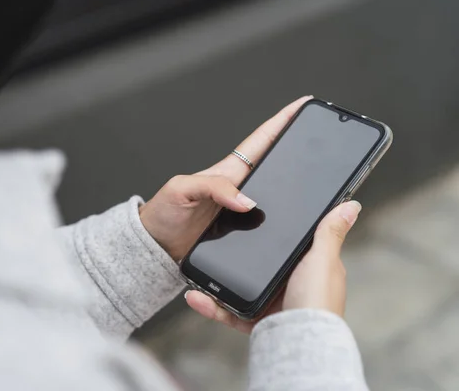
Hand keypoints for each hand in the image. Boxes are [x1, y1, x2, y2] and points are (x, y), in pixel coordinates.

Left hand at [139, 95, 312, 259]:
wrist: (157, 245)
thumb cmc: (163, 213)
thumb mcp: (183, 189)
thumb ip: (214, 188)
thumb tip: (247, 200)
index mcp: (227, 171)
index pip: (260, 140)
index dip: (281, 121)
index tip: (302, 105)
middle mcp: (237, 187)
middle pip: (274, 163)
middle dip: (298, 146)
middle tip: (320, 134)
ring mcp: (240, 207)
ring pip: (275, 191)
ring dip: (295, 183)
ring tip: (317, 172)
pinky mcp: (240, 229)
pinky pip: (267, 220)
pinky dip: (282, 216)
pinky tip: (293, 217)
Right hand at [185, 200, 360, 332]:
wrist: (300, 340)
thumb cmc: (317, 300)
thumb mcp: (323, 259)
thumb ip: (330, 231)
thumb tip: (351, 205)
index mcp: (309, 267)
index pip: (290, 244)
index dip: (273, 232)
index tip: (251, 217)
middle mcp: (290, 284)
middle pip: (260, 264)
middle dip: (236, 255)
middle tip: (217, 239)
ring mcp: (271, 302)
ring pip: (238, 286)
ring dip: (216, 281)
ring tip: (199, 269)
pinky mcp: (255, 320)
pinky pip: (228, 311)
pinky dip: (211, 305)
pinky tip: (195, 296)